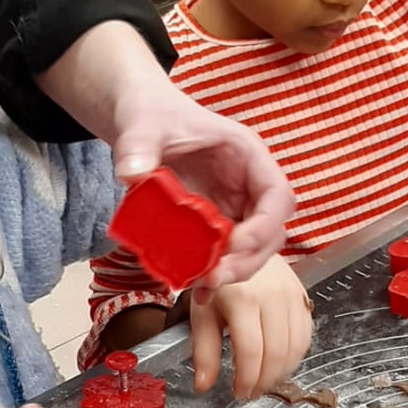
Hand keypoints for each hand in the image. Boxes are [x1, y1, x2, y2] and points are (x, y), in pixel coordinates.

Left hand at [36, 22, 292, 292]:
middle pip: (270, 231)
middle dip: (247, 259)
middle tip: (212, 277)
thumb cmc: (152, 114)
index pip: (277, 195)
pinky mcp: (215, 224)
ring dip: (233, 271)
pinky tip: (195, 293)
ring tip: (201, 286)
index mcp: (246, 155)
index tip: (234, 244)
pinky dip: (214, 274)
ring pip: (252, 249)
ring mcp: (233, 207)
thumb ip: (137, 147)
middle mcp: (247, 185)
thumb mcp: (143, 124)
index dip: (264, 225)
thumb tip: (130, 174)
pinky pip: (225, 254)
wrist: (139, 123)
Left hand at [189, 255, 313, 399]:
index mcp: (243, 300)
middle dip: (264, 381)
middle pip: (276, 354)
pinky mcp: (302, 296)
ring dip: (282, 372)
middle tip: (251, 391)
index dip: (246, 380)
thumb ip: (203, 351)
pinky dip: (295, 355)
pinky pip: (306, 335)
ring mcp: (291, 295)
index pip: (250, 352)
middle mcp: (272, 296)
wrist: (241, 244)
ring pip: (296, 348)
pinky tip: (280, 362)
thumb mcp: (202, 312)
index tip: (238, 392)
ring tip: (265, 380)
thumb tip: (202, 386)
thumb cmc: (219, 280)